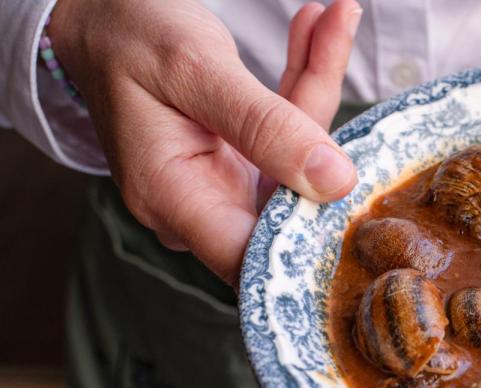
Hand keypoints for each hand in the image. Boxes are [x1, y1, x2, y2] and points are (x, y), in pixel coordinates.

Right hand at [49, 0, 362, 284]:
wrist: (104, 19)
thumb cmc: (130, 39)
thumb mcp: (197, 71)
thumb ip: (266, 127)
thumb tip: (337, 183)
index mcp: (172, 196)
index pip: (254, 256)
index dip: (313, 239)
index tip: (361, 185)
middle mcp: (199, 203)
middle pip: (291, 197)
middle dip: (328, 128)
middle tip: (346, 59)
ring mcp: (225, 183)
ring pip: (298, 155)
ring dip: (318, 84)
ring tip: (335, 18)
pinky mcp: (243, 160)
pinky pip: (289, 133)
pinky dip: (305, 81)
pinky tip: (319, 28)